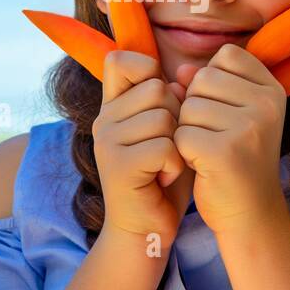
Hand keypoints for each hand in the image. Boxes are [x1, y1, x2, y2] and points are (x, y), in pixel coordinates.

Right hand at [92, 50, 193, 245]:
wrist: (145, 229)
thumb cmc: (162, 177)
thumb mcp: (168, 132)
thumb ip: (173, 102)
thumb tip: (185, 77)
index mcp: (113, 106)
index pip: (119, 60)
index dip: (146, 68)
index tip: (160, 99)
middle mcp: (104, 119)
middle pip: (156, 88)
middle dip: (176, 118)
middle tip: (166, 148)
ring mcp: (107, 141)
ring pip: (164, 117)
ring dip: (177, 144)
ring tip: (165, 165)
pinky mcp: (118, 166)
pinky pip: (165, 147)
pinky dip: (174, 165)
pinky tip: (164, 179)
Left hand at [171, 44, 289, 236]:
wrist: (250, 213)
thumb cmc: (237, 159)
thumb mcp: (231, 114)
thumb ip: (208, 85)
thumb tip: (182, 71)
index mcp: (272, 89)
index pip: (226, 56)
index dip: (212, 81)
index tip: (225, 112)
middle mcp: (267, 104)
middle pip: (202, 79)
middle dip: (196, 108)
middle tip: (215, 137)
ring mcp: (249, 127)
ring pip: (187, 106)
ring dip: (188, 130)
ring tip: (210, 151)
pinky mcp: (225, 152)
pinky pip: (181, 134)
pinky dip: (184, 152)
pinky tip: (203, 165)